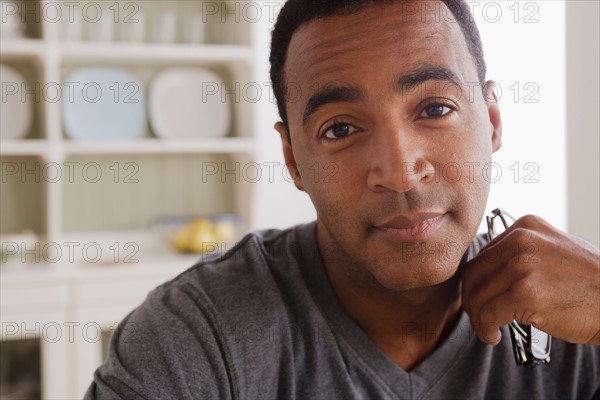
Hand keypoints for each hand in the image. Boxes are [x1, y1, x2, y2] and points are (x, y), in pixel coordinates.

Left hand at [461, 215, 599, 345]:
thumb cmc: (590, 283)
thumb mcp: (553, 250)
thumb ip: (521, 253)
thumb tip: (487, 272)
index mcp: (525, 226)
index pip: (482, 255)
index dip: (477, 282)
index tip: (481, 298)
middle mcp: (521, 240)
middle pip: (473, 274)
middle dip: (472, 300)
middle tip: (480, 317)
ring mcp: (523, 266)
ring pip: (477, 296)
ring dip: (478, 318)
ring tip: (489, 329)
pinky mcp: (526, 293)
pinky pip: (488, 314)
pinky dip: (486, 329)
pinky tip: (495, 335)